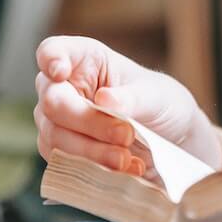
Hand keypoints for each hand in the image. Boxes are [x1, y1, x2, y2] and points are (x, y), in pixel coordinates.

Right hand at [33, 35, 221, 171]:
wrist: (171, 140)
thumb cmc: (161, 104)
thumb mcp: (157, 96)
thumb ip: (132, 98)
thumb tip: (104, 100)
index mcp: (85, 60)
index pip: (52, 51)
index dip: (51, 59)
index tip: (60, 71)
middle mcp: (62, 88)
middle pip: (53, 102)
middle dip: (89, 121)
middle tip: (126, 135)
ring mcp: (56, 121)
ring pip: (55, 137)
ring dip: (91, 151)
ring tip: (127, 159)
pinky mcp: (61, 152)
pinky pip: (63, 163)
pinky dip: (93, 169)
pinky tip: (126, 170)